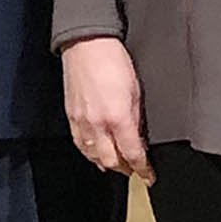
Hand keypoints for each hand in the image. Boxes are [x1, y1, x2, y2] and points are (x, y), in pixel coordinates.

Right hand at [60, 37, 151, 179]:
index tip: (149, 176)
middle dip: (125, 169)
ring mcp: (81, 122)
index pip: (132, 154)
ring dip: (107, 163)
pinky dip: (90, 153)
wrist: (87, 45)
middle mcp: (98, 124)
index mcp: (118, 118)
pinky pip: (80, 144)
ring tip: (117, 164)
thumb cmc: (113, 61)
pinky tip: (96, 152)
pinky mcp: (71, 117)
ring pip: (93, 156)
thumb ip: (136, 119)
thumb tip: (138, 138)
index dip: (143, 169)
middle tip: (135, 170)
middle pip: (111, 161)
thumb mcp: (136, 91)